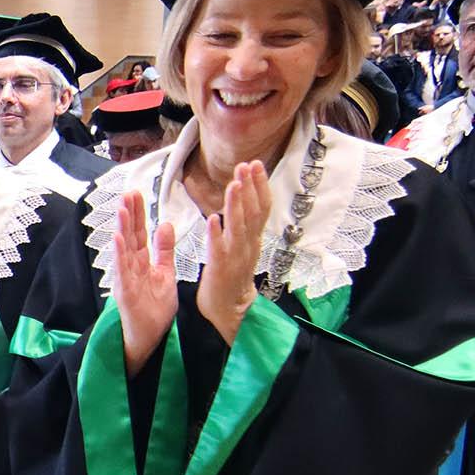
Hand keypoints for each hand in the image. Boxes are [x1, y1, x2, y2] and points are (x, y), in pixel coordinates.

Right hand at [110, 189, 178, 376]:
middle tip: (128, 192)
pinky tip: (118, 239)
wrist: (152, 336)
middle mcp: (131, 268)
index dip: (138, 214)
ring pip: (123, 250)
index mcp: (142, 262)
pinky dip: (119, 255)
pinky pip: (122, 271)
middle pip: (130, 236)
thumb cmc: (156, 308)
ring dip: (121, 229)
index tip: (136, 194)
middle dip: (129, 215)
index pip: (139, 233)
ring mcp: (126, 279)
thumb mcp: (166, 273)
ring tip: (121, 209)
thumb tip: (165, 225)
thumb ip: (165, 251)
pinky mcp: (125, 292)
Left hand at [196, 161, 272, 343]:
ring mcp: (236, 257)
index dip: (260, 185)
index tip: (256, 164)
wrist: (228, 310)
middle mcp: (249, 245)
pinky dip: (216, 234)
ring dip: (237, 205)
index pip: (262, 208)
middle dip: (251, 187)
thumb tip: (244, 197)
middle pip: (255, 213)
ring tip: (234, 184)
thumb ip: (245, 224)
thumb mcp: (243, 246)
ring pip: (239, 228)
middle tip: (247, 165)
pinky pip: (218, 250)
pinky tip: (212, 219)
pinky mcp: (220, 269)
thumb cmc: (232, 275)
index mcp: (254, 239)